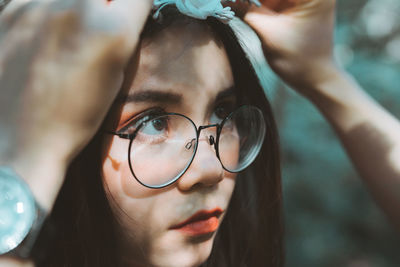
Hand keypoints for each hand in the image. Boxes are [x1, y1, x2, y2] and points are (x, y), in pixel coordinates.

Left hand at [0, 0, 151, 208]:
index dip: (134, 9)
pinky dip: (47, 14)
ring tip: (65, 42)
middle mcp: (74, 6)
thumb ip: (123, 35)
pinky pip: (40, 2)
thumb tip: (122, 12)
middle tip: (94, 35)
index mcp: (110, 29)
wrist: (20, 139)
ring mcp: (35, 5)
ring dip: (75, 10)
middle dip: (104, 9)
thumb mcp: (115, 77)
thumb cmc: (73, 117)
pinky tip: (43, 41)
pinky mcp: (10, 10)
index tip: (128, 18)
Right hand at [230, 0, 336, 95]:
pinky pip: (271, 0)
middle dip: (251, 0)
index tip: (229, 0)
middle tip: (226, 3)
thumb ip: (246, 11)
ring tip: (232, 6)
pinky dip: (257, 4)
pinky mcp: (296, 4)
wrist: (315, 78)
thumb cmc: (298, 60)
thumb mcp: (269, 34)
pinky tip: (240, 7)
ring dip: (251, 2)